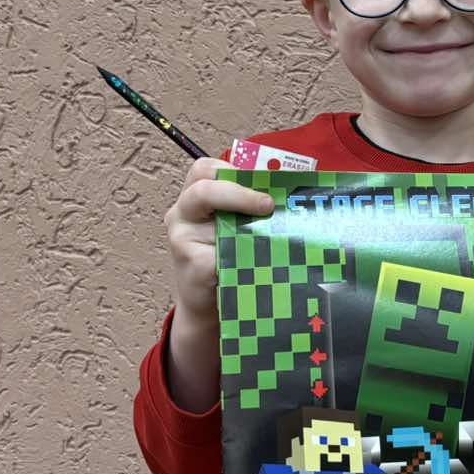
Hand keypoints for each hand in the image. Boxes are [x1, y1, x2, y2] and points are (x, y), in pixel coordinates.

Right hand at [162, 156, 273, 326]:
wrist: (208, 304)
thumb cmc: (227, 259)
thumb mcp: (235, 228)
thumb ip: (250, 209)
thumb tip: (291, 196)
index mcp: (194, 198)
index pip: (205, 169)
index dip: (233, 172)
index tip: (261, 184)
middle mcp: (182, 214)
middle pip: (203, 189)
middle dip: (239, 194)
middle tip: (267, 205)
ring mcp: (182, 240)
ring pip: (211, 224)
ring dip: (242, 226)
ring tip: (268, 236)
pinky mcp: (193, 266)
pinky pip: (220, 256)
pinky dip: (244, 258)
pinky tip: (260, 265)